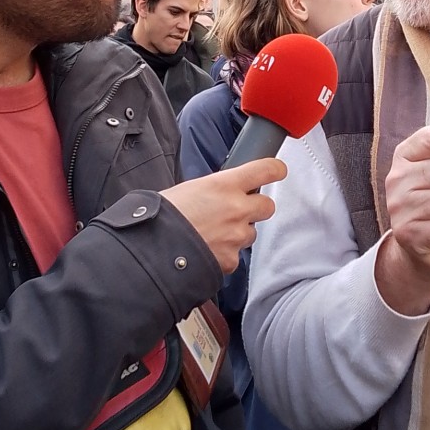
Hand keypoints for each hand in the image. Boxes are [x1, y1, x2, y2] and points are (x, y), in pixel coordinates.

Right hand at [161, 158, 285, 273]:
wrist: (151, 251)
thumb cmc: (162, 217)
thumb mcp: (188, 190)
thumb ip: (213, 190)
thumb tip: (219, 193)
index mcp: (224, 184)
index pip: (265, 170)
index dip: (275, 169)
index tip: (278, 170)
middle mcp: (236, 209)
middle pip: (267, 205)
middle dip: (256, 207)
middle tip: (238, 210)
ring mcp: (236, 235)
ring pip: (250, 232)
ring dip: (238, 232)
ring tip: (212, 234)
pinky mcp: (231, 259)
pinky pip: (236, 255)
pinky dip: (225, 254)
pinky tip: (207, 250)